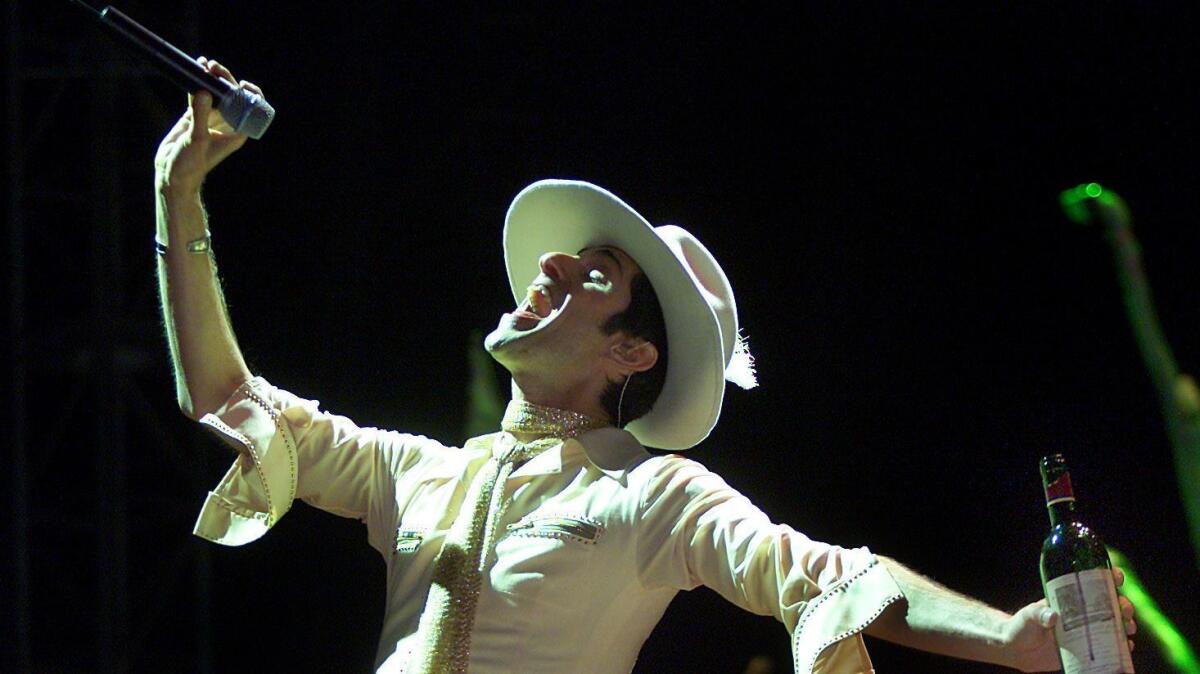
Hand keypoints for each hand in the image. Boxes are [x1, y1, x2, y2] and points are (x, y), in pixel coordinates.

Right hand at [154, 57, 262, 194]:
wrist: (172, 175)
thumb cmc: (191, 165)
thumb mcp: (196, 140)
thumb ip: (200, 116)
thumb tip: (203, 92)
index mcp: (236, 132)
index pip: (252, 110)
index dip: (252, 94)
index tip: (241, 84)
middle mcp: (227, 124)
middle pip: (233, 96)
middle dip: (226, 80)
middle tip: (214, 69)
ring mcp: (211, 119)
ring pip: (216, 93)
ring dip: (212, 79)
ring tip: (205, 64)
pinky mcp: (195, 117)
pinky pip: (199, 96)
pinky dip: (197, 84)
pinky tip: (196, 69)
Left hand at [1004, 567, 1136, 671]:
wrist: (1017, 650)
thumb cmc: (1021, 627)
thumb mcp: (1028, 616)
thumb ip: (1038, 614)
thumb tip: (1053, 617)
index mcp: (1070, 599)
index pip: (1093, 582)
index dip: (1109, 577)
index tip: (1117, 576)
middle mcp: (1082, 613)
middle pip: (1111, 604)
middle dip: (1123, 604)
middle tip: (1124, 609)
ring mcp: (1086, 630)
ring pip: (1115, 623)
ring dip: (1127, 623)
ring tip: (1128, 627)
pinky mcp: (1087, 648)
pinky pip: (1110, 645)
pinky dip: (1122, 645)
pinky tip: (1127, 646)